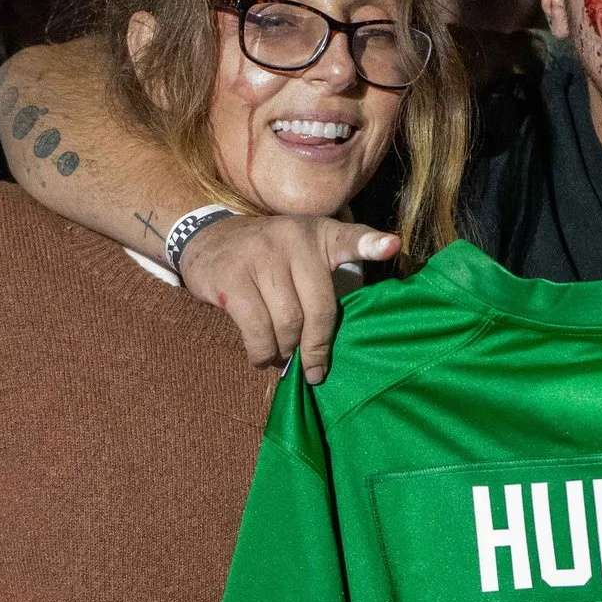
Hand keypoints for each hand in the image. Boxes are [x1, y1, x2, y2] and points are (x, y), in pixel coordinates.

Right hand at [177, 214, 401, 383]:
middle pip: (319, 309)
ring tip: (281, 355)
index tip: (392, 245)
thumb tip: (329, 345)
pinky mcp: (232, 277)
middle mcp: (293, 239)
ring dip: (285, 351)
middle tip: (310, 367)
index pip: (349, 238)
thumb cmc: (267, 257)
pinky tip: (261, 355)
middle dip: (315, 347)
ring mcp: (261, 256)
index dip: (372, 243)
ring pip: (288, 324)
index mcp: (319, 234)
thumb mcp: (303, 252)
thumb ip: (326, 281)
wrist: (209, 240)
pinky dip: (262, 352)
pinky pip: (257, 330)